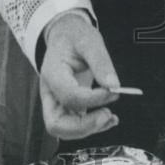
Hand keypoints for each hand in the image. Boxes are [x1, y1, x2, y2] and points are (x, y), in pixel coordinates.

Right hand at [39, 13, 120, 139]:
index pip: (69, 96)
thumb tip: (114, 86)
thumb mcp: (89, 41)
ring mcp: (56, 102)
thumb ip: (101, 62)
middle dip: (83, 126)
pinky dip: (92, 126)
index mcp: (52, 73)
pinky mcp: (67, 106)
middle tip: (108, 114)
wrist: (66, 36)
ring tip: (112, 117)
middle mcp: (50, 92)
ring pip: (65, 129)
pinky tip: (111, 118)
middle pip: (56, 124)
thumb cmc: (76, 36)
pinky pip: (75, 125)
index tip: (114, 91)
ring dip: (89, 129)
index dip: (93, 99)